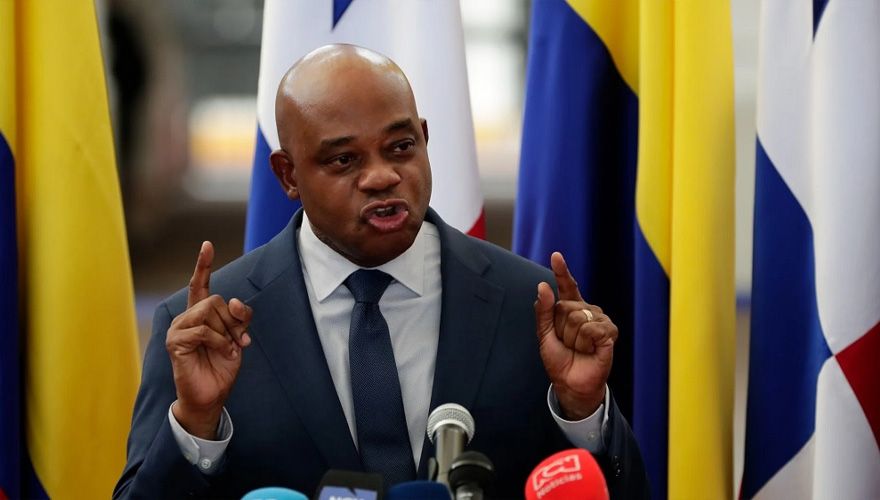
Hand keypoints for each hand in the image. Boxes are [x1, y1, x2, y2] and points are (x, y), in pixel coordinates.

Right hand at [166, 241, 252, 438]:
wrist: (211, 395)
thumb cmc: (222, 366)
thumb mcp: (238, 337)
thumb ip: (239, 317)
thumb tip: (232, 301)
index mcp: (199, 314)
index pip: (199, 284)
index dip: (203, 265)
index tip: (207, 245)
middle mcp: (186, 317)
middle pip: (215, 299)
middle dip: (233, 320)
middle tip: (237, 340)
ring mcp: (178, 328)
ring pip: (209, 311)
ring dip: (227, 332)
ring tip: (228, 349)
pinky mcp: (175, 342)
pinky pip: (203, 330)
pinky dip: (220, 341)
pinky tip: (223, 352)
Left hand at [535, 252, 616, 420]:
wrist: (571, 383)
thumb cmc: (559, 359)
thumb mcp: (544, 334)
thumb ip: (543, 310)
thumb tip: (543, 285)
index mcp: (572, 308)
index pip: (567, 286)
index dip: (562, 271)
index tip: (556, 255)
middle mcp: (587, 310)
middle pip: (565, 307)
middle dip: (560, 329)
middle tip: (567, 343)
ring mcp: (600, 320)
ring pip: (577, 318)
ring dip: (571, 339)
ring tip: (578, 348)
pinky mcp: (610, 332)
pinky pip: (590, 329)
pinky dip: (584, 343)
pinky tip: (589, 350)